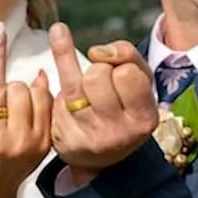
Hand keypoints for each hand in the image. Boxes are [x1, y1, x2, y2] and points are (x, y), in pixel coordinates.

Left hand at [0, 21, 52, 197]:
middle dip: (9, 91)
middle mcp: (24, 139)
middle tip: (2, 112)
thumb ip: (38, 113)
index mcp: (42, 139)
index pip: (42, 94)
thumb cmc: (6, 167)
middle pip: (18, 88)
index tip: (34, 67)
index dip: (34, 81)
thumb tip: (41, 74)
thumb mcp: (31, 144)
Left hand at [48, 23, 158, 180]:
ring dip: (68, 64)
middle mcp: (119, 132)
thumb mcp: (139, 81)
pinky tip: (54, 82)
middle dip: (96, 69)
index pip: (126, 72)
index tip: (118, 69)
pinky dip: (57, 90)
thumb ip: (127, 55)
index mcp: (143, 117)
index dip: (119, 63)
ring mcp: (91, 138)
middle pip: (97, 77)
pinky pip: (55, 100)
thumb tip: (96, 51)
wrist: (103, 158)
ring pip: (72, 85)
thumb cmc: (123, 107)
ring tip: (61, 39)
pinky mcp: (66, 140)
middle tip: (99, 80)